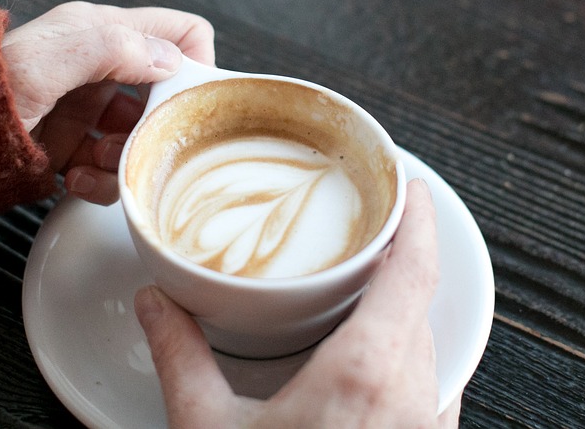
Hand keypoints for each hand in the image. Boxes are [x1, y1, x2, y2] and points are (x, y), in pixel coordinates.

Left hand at [0, 1, 214, 203]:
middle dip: (157, 124)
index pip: (180, 31)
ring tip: (94, 165)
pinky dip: (99, 180)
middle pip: (164, 94)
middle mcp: (99, 65)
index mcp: (101, 29)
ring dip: (127, 157)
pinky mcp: (70, 146)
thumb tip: (172, 60)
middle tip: (138, 146)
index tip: (189, 101)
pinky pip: (109, 166)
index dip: (196, 62)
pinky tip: (73, 180)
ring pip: (139, 136)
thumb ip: (115, 48)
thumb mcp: (50, 60)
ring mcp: (86, 108)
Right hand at [135, 178, 459, 428]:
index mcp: (365, 371)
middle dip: (398, 265)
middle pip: (421, 305)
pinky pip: (430, 392)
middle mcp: (410, 396)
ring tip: (366, 299)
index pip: (414, 269)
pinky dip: (407, 364)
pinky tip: (373, 374)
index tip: (412, 187)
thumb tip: (154, 304)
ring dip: (403, 317)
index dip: (419, 218)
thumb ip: (181, 356)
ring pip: (428, 350)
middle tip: (367, 238)